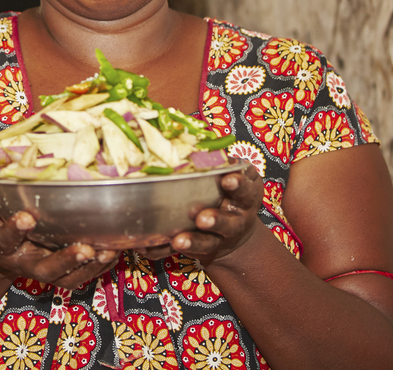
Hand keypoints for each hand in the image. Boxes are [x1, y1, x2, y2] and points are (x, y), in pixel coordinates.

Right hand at [0, 188, 117, 290]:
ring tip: (106, 252)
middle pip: (44, 268)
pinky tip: (113, 252)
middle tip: (84, 249)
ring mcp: (43, 270)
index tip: (27, 216)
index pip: (6, 239)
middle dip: (64, 260)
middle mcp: (23, 262)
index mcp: (1, 245)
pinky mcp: (59, 274)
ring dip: (88, 267)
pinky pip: (80, 278)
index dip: (15, 229)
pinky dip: (98, 268)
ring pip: (66, 278)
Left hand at [135, 166, 265, 262]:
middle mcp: (236, 220)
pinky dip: (164, 251)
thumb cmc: (230, 193)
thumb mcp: (236, 177)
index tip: (228, 178)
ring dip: (192, 241)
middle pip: (229, 223)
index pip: (246, 190)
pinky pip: (181, 252)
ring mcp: (220, 238)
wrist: (236, 235)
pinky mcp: (202, 250)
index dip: (238, 185)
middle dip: (216, 220)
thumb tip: (199, 139)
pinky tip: (146, 248)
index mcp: (246, 197)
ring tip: (178, 240)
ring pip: (207, 242)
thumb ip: (222, 163)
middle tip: (202, 218)